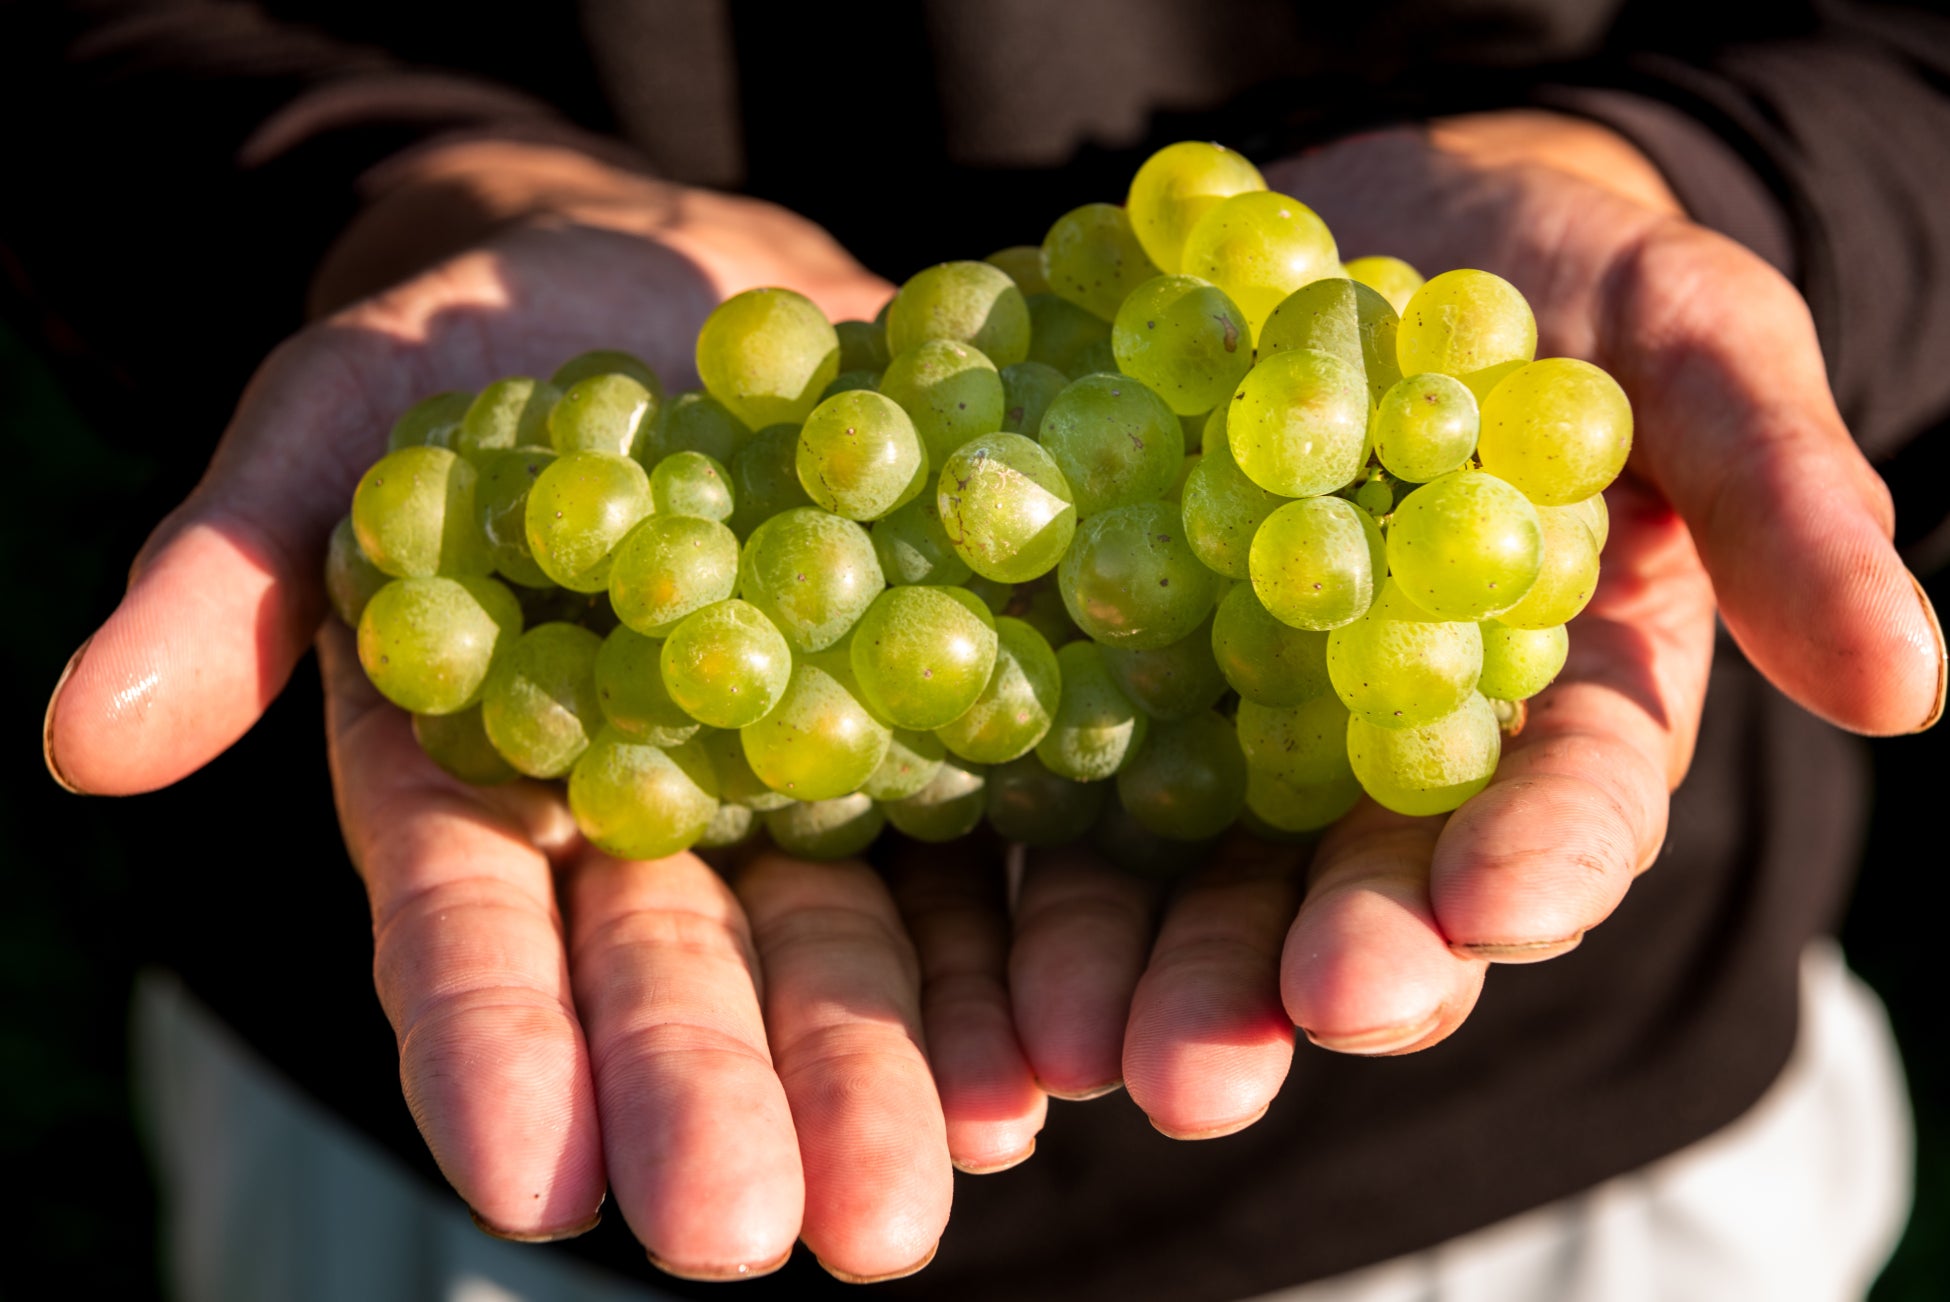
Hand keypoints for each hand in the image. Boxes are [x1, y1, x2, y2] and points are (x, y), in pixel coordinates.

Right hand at [42, 139, 1047, 1279]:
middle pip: (682, 972)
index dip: (498, 1045)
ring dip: (890, 1071)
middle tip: (760, 1231)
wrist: (688, 282)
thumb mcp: (340, 415)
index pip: (473, 931)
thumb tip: (87, 742)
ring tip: (934, 1186)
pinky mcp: (939, 715)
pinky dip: (1011, 946)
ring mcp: (809, 777)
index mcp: (489, 774)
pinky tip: (1046, 1058)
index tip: (532, 1175)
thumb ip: (235, 566)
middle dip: (718, 1097)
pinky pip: (982, 843)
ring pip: (847, 946)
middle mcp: (654, 814)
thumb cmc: (484, 344)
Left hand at [994, 113, 1945, 1139]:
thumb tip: (1910, 683)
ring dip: (1142, 974)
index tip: (1484, 913)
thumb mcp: (1694, 343)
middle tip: (1229, 1061)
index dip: (1530, 869)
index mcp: (1552, 706)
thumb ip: (1780, 497)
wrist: (1374, 217)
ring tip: (1083, 1048)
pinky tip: (970, 945)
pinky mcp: (1111, 671)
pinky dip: (1013, 862)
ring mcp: (1240, 725)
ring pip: (1199, 878)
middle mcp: (1391, 754)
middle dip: (1302, 980)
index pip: (1561, 815)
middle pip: (1361, 894)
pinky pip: (1058, 777)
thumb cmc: (1566, 279)